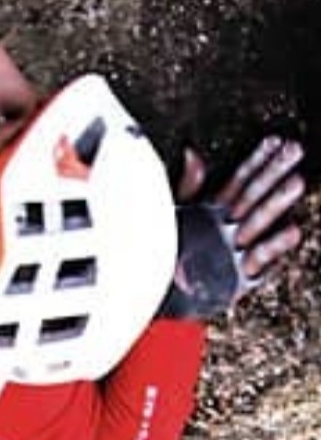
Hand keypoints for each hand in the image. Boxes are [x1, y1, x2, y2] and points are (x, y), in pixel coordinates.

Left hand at [160, 137, 305, 318]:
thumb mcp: (167, 216)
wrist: (145, 298)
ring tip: (296, 183)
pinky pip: (258, 258)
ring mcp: (235, 251)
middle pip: (254, 195)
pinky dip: (274, 245)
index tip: (275, 141)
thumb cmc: (156, 259)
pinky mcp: (239, 276)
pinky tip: (292, 230)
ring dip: (277, 202)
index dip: (256, 161)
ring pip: (259, 221)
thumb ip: (185, 187)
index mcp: (211, 213)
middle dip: (274, 173)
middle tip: (295, 151)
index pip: (239, 181)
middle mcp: (227, 229)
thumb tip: (191, 153)